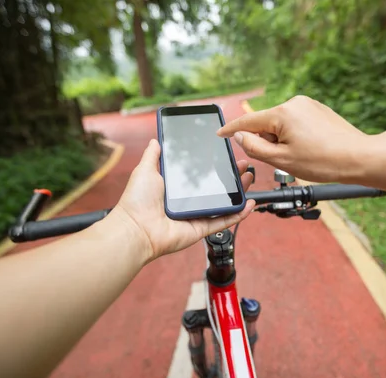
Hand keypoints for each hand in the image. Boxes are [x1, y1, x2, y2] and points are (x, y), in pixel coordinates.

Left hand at [112, 139, 254, 262]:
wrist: (136, 228)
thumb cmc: (137, 201)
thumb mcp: (145, 170)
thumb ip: (153, 155)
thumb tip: (156, 140)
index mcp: (176, 189)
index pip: (200, 175)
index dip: (214, 166)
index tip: (225, 154)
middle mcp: (187, 202)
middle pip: (215, 188)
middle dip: (230, 176)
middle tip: (242, 164)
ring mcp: (195, 216)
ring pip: (223, 204)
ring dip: (238, 192)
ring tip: (249, 178)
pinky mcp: (201, 229)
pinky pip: (223, 222)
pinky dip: (238, 214)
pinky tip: (249, 204)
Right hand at [217, 95, 372, 182]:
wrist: (359, 157)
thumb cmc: (324, 161)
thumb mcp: (282, 160)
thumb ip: (256, 148)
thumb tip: (242, 137)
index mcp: (283, 113)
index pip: (248, 121)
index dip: (231, 129)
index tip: (219, 133)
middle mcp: (295, 103)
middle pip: (266, 124)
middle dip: (268, 141)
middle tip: (285, 160)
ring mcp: (308, 105)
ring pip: (282, 124)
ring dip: (282, 140)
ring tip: (302, 155)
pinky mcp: (318, 110)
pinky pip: (296, 122)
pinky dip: (295, 136)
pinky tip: (310, 149)